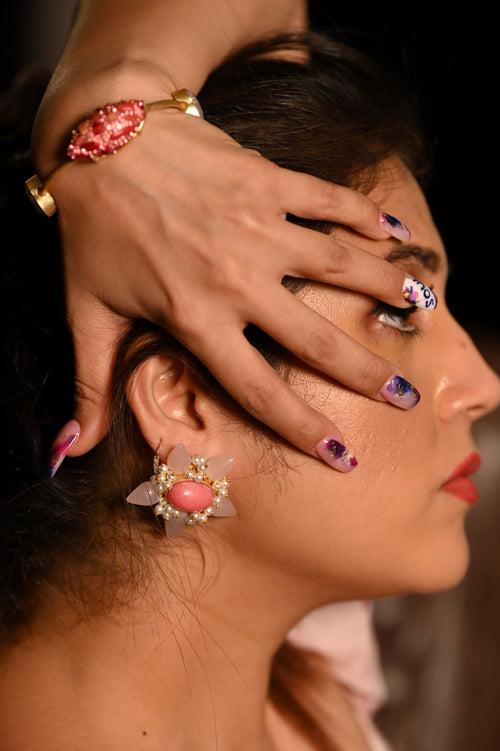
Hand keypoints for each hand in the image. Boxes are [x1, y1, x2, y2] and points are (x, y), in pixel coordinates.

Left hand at [40, 95, 427, 471]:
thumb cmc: (93, 230)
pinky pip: (326, 199)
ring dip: (383, 288)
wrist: (100, 139)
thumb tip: (71, 450)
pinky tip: (393, 231)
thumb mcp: (84, 312)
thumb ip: (89, 385)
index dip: (302, 428)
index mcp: (195, 317)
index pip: (257, 389)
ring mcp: (257, 226)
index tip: (341, 455)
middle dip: (365, 372)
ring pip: (336, 264)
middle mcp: (235, 279)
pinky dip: (362, 214)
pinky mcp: (266, 180)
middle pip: (314, 338)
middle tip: (405, 396)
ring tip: (420, 309)